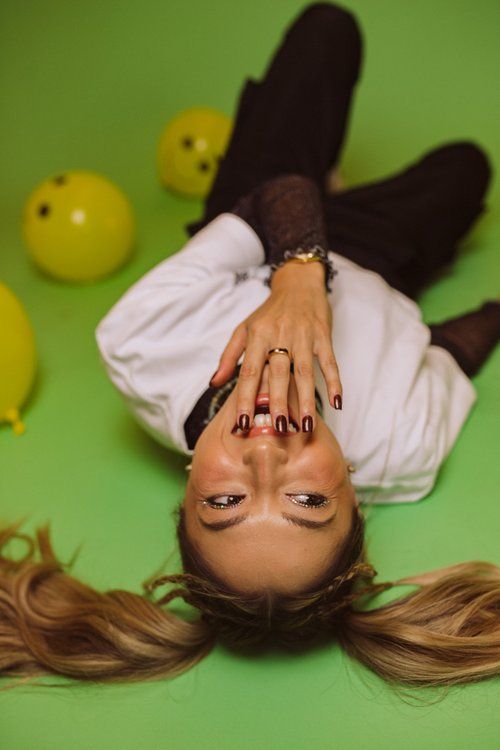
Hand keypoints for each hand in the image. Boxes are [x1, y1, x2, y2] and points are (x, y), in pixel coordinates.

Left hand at [209, 261, 341, 432]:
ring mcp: (303, 335)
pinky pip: (329, 362)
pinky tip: (336, 403)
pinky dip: (334, 382)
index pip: (250, 371)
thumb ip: (229, 357)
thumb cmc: (269, 312)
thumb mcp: (244, 329)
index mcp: (257, 335)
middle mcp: (280, 335)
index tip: (242, 422)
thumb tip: (213, 383)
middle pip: (278, 373)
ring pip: (305, 371)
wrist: (298, 284)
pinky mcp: (323, 335)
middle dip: (278, 402)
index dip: (245, 398)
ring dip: (307, 400)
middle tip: (278, 428)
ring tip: (306, 425)